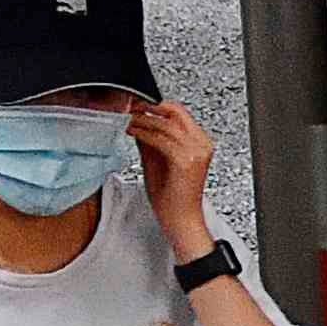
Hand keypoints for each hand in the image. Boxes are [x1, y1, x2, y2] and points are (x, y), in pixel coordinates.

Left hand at [123, 93, 222, 259]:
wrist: (180, 221)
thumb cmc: (172, 198)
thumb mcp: (158, 161)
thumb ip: (151, 140)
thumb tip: (137, 122)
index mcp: (199, 142)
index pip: (177, 112)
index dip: (154, 104)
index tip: (134, 104)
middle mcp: (201, 144)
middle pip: (174, 111)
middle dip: (148, 107)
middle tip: (127, 107)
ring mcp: (196, 152)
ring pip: (165, 123)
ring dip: (142, 119)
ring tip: (125, 119)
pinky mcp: (186, 161)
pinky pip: (160, 139)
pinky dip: (143, 132)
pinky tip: (132, 132)